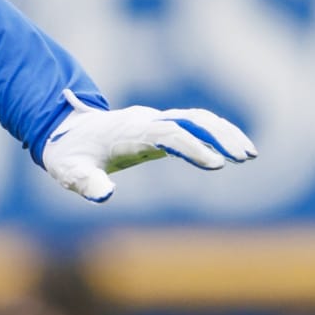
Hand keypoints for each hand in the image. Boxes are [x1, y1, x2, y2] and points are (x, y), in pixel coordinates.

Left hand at [42, 98, 254, 204]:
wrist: (64, 132)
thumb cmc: (69, 155)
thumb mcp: (69, 172)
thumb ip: (86, 183)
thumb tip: (106, 195)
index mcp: (129, 133)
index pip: (167, 134)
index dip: (192, 147)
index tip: (216, 163)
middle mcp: (146, 121)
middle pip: (191, 120)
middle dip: (220, 136)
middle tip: (245, 157)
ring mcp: (155, 121)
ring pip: (198, 118)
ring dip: (225, 132)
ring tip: (250, 154)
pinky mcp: (161, 126)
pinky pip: (195, 123)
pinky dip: (217, 132)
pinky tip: (235, 149)